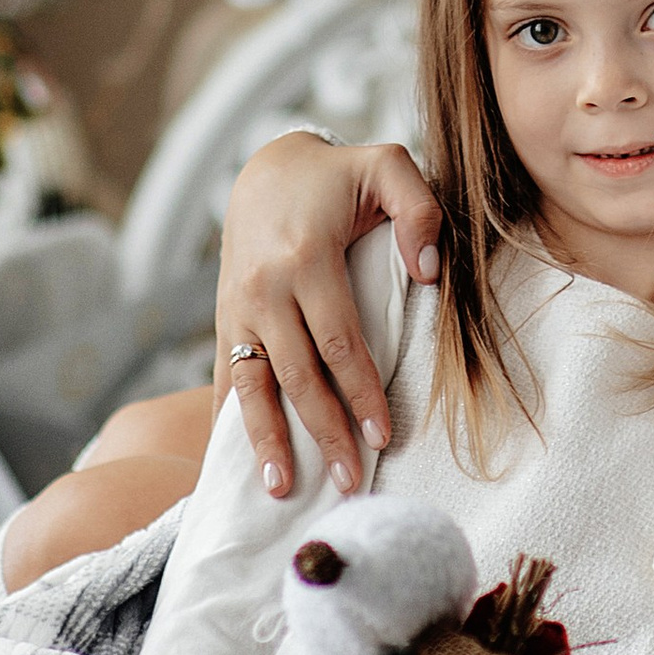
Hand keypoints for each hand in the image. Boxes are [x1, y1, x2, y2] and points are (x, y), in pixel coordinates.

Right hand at [214, 133, 441, 498]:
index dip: (361, 392)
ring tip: (281, 488)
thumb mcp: (388, 167)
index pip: (338, 340)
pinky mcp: (224, 317)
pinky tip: (236, 466)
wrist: (267, 166)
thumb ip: (419, 210)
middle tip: (350, 482)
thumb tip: (429, 273)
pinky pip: (224, 377)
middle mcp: (263, 289)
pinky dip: (230, 422)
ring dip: (265, 439)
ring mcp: (237, 306)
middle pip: (296, 374)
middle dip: (324, 431)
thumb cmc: (338, 175)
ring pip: (250, 384)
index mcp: (305, 258)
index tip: (384, 436)